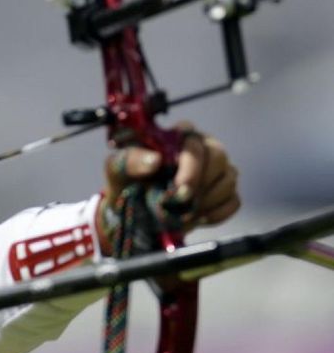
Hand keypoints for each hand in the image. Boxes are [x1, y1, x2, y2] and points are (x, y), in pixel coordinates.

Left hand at [98, 122, 240, 253]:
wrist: (136, 210)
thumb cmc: (127, 180)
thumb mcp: (118, 168)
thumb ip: (131, 160)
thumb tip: (155, 160)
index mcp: (178, 135)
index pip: (195, 142)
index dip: (191, 166)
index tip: (180, 189)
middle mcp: (203, 146)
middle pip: (219, 157)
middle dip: (200, 184)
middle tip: (180, 203)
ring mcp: (218, 169)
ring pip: (229, 180)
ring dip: (205, 201)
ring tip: (182, 212)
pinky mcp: (226, 191)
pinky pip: (233, 201)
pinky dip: (215, 214)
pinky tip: (196, 217)